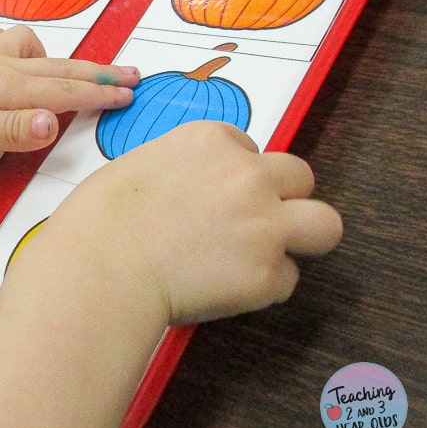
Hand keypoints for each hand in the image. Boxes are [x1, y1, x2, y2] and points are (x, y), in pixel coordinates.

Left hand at [0, 25, 138, 152]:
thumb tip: (55, 124)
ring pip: (30, 47)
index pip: (66, 93)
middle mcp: (3, 67)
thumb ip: (13, 129)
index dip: (101, 94)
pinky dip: (11, 43)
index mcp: (11, 89)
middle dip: (98, 72)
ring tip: (63, 73)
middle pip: (60, 68)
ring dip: (54, 57)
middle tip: (131, 75)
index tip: (132, 95)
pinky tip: (5, 51)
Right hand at [56, 121, 342, 326]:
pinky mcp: (267, 274)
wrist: (101, 263)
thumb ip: (182, 169)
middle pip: (300, 176)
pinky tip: (225, 288)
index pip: (250, 149)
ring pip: (325, 224)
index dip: (235, 174)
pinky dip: (262, 286)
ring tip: (267, 254)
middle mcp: (249, 175)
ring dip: (301, 236)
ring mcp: (264, 224)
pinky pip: (286, 280)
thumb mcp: (141, 164)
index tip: (215, 195)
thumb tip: (192, 191)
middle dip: (280, 197)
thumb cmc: (102, 216)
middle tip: (250, 222)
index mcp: (212, 139)